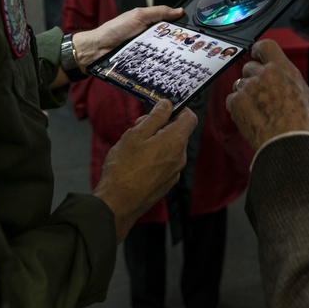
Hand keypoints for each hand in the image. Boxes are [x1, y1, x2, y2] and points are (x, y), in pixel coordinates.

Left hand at [73, 6, 184, 67]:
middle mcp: (151, 37)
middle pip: (171, 41)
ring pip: (165, 53)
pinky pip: (156, 63)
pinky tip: (170, 66)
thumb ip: (159, 12)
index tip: (194, 31)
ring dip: (172, 55)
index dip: (181, 27)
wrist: (99, 49)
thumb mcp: (139, 15)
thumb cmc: (115, 29)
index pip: (171, 25)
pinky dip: (161, 64)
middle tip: (192, 47)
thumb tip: (179, 11)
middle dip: (180, 43)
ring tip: (185, 58)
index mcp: (150, 23)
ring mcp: (148, 51)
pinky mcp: (144, 62)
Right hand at [94, 100, 197, 241]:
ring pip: (170, 148)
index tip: (161, 109)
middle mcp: (180, 157)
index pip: (190, 117)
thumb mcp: (136, 134)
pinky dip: (155, 157)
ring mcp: (174, 172)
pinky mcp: (167, 184)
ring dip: (156, 141)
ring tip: (134, 146)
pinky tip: (136, 162)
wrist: (118, 204)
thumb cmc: (124, 168)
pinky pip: (165, 162)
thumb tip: (167, 104)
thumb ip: (155, 117)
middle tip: (138, 127)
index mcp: (175, 141)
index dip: (178, 109)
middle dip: (161, 125)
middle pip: (178, 132)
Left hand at [225, 40, 308, 150]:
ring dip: (246, 94)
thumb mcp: (306, 95)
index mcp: (284, 69)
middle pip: (249, 67)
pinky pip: (231, 100)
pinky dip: (238, 108)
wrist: (290, 147)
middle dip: (253, 79)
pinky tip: (251, 119)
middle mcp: (264, 74)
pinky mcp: (236, 103)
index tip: (257, 55)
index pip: (265, 45)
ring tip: (259, 112)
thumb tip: (285, 80)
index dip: (258, 50)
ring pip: (240, 84)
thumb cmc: (303, 126)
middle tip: (262, 96)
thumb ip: (290, 81)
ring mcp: (248, 88)